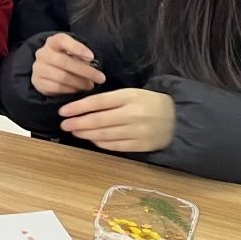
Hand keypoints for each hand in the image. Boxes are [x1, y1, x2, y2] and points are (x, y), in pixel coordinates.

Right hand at [30, 33, 104, 95]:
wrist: (48, 71)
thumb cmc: (66, 59)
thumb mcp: (73, 53)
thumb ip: (81, 56)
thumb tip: (91, 64)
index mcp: (52, 42)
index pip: (62, 41)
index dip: (77, 48)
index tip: (92, 57)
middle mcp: (42, 54)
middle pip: (64, 62)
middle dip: (85, 71)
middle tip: (100, 78)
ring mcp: (38, 68)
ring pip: (61, 77)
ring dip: (80, 83)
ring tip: (90, 85)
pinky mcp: (38, 82)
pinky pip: (56, 88)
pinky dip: (70, 90)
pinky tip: (78, 90)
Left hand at [57, 88, 175, 152]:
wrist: (177, 117)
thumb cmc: (148, 102)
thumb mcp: (131, 94)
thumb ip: (110, 100)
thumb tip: (83, 108)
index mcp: (129, 96)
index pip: (98, 102)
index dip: (78, 107)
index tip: (63, 111)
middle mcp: (132, 114)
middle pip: (99, 120)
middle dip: (78, 123)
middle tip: (64, 125)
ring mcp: (137, 131)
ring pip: (105, 134)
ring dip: (86, 134)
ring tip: (74, 131)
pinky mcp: (141, 145)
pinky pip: (116, 146)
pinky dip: (101, 143)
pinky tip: (92, 140)